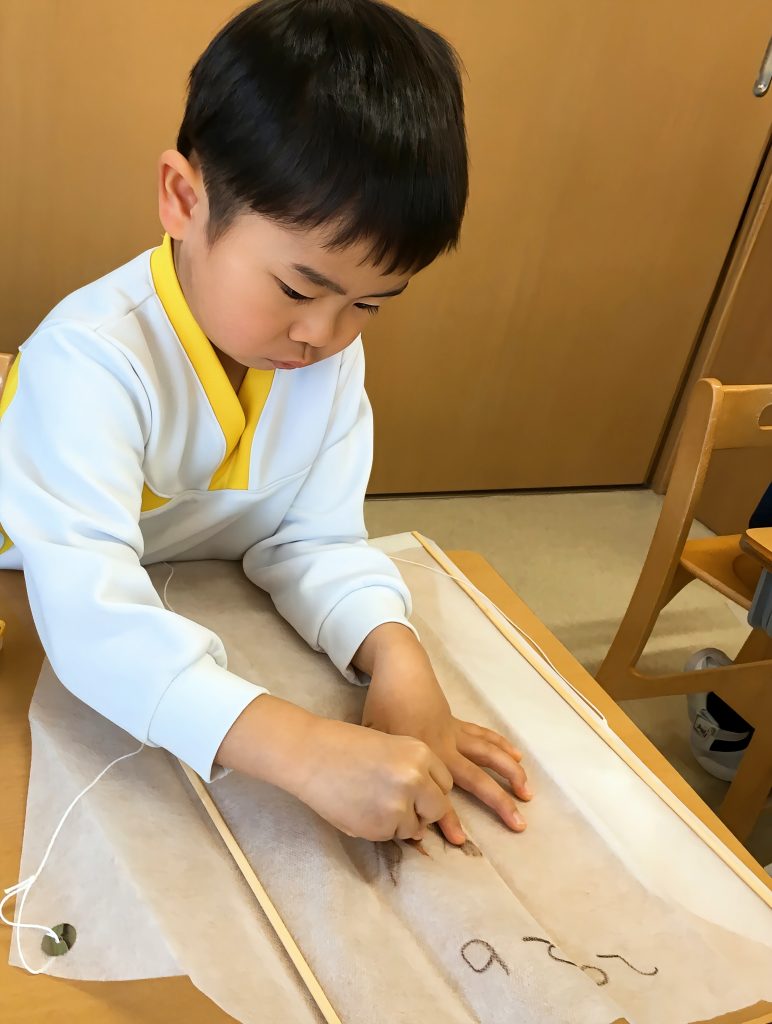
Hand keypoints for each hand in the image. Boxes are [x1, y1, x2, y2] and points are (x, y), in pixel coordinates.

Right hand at [216, 695, 453, 840]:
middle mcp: (417, 779)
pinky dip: (379, 828)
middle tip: (399, 804)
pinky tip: (360, 809)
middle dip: (423, 811)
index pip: (445, 783)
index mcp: (421, 753)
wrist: (310, 755)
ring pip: (415, 827)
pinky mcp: (381, 827)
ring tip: (371, 801)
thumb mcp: (390, 746)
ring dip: (399, 821)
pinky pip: (391, 836)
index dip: (430, 789)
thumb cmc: (345, 745)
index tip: (415, 791)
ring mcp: (400, 806)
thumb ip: (413, 773)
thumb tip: (423, 818)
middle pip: (438, 809)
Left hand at [357, 625, 530, 843]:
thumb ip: (382, 768)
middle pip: (478, 779)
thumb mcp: (374, 738)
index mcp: (424, 756)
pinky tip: (517, 757)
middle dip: (499, 801)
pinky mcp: (458, 723)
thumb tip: (381, 801)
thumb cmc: (382, 706)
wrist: (400, 671)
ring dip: (510, 773)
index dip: (448, 820)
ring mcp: (455, 734)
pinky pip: (484, 736)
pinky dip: (502, 746)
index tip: (460, 840)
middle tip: (518, 822)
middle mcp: (445, 748)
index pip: (439, 796)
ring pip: (489, 755)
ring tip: (526, 792)